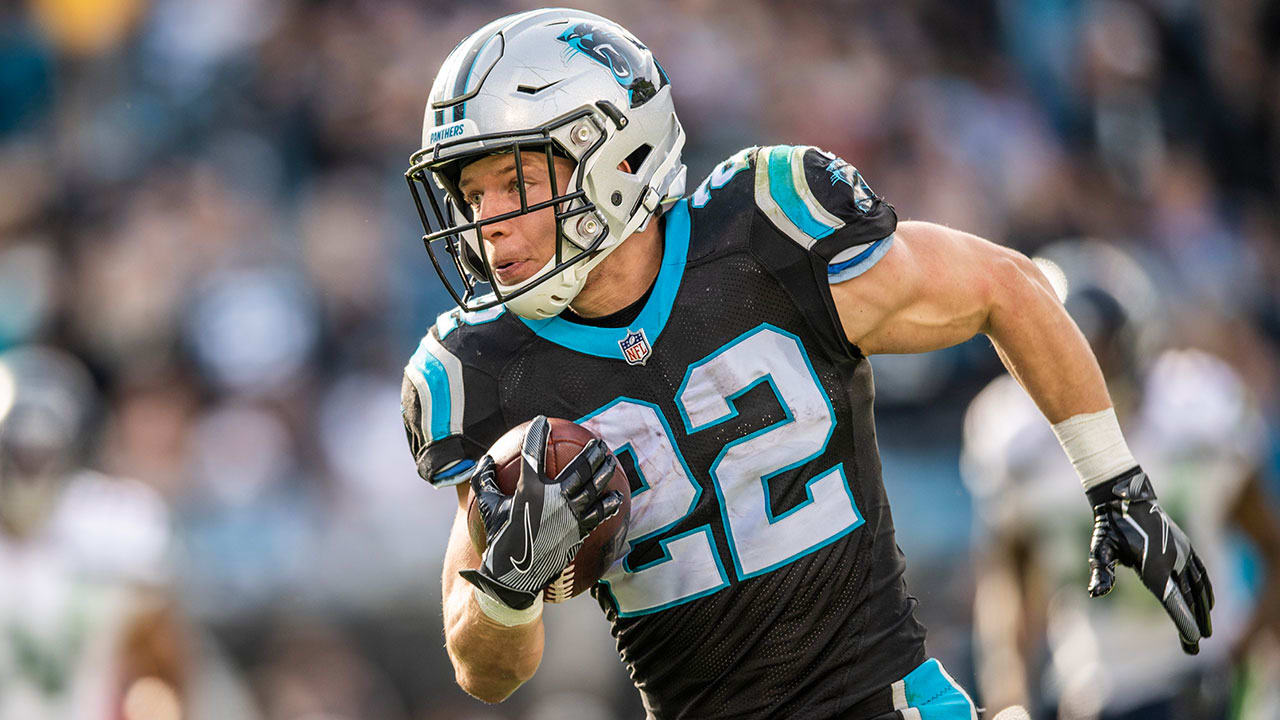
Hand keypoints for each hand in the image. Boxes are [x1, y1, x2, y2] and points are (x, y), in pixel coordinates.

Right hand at [459, 416, 622, 609]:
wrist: (513, 575)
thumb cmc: (497, 538)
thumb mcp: (485, 506)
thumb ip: (482, 480)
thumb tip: (484, 460)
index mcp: (528, 489)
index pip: (533, 453)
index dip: (538, 434)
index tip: (542, 421)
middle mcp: (552, 499)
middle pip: (579, 469)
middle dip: (591, 453)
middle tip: (598, 443)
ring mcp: (569, 516)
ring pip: (593, 487)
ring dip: (604, 471)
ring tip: (610, 460)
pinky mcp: (578, 531)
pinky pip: (599, 513)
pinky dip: (609, 503)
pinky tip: (617, 497)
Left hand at [1086, 467, 1214, 653]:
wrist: (1125, 496)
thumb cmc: (1109, 525)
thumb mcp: (1100, 547)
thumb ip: (1102, 571)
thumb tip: (1095, 593)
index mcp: (1152, 566)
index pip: (1171, 600)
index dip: (1183, 621)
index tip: (1193, 641)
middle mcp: (1172, 560)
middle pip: (1186, 599)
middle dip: (1193, 624)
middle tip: (1194, 649)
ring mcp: (1181, 552)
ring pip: (1198, 587)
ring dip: (1204, 610)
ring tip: (1206, 631)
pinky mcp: (1185, 546)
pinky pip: (1200, 572)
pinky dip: (1207, 589)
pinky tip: (1209, 603)